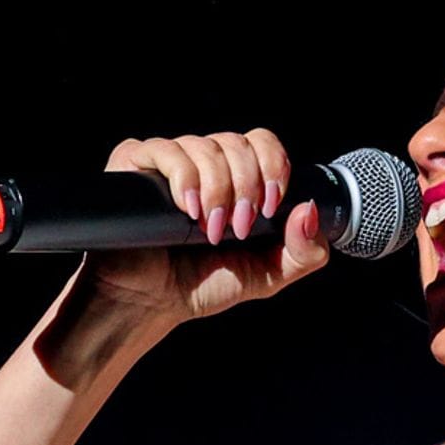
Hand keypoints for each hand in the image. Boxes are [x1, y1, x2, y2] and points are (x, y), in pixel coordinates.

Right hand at [76, 129, 329, 327]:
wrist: (153, 301)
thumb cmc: (205, 284)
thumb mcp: (268, 275)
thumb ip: (304, 252)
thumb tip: (309, 210)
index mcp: (239, 179)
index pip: (263, 143)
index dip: (273, 168)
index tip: (269, 208)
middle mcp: (207, 163)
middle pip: (238, 143)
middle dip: (246, 189)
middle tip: (238, 230)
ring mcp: (172, 160)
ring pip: (206, 147)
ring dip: (217, 192)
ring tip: (209, 231)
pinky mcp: (135, 163)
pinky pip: (167, 150)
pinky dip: (185, 179)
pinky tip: (187, 210)